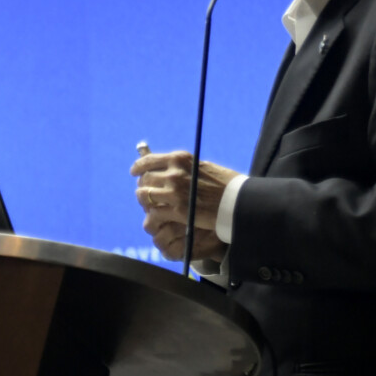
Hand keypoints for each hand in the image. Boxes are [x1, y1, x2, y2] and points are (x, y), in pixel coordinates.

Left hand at [130, 150, 232, 264]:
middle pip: (145, 179)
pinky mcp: (178, 210)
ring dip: (144, 200)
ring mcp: (174, 192)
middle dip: (143, 186)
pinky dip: (152, 214)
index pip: (149, 160)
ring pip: (144, 195)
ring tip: (147, 204)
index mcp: (180, 159)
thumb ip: (185, 167)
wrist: (240, 201)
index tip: (134, 172)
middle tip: (144, 192)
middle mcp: (174, 173)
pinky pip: (154, 211)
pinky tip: (155, 216)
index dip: (139, 167)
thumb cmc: (227, 185)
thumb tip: (171, 168)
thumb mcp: (204, 166)